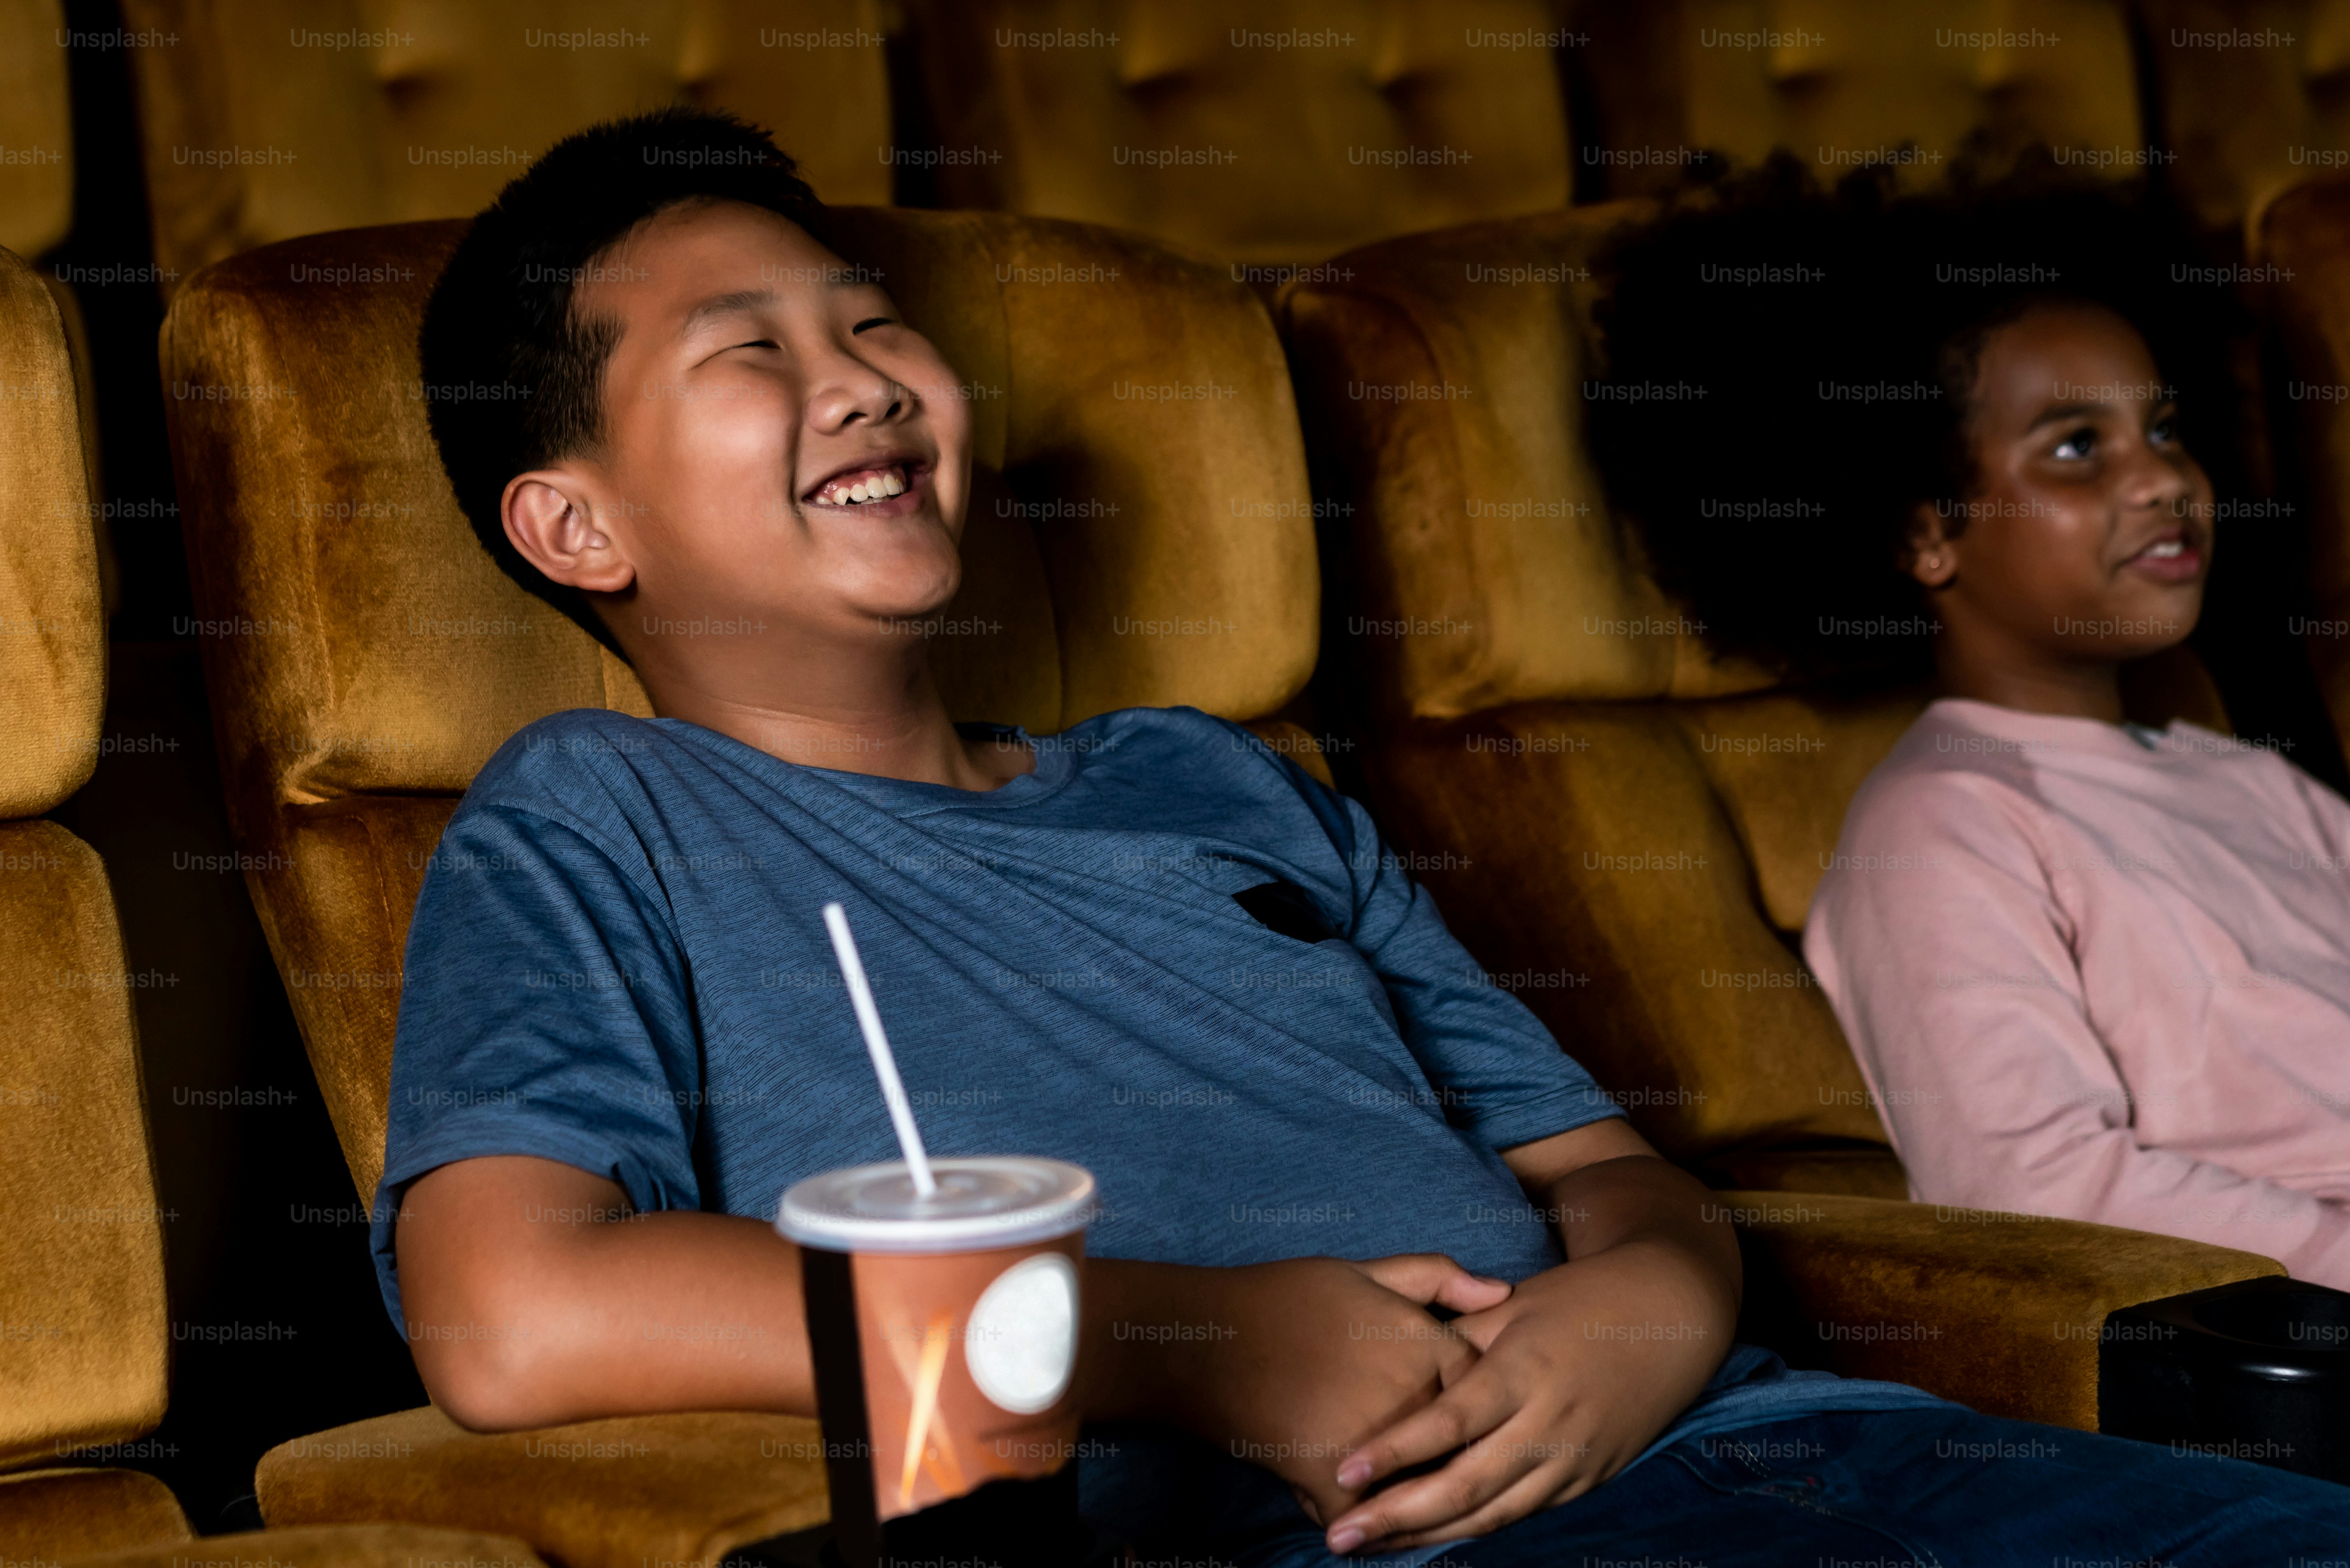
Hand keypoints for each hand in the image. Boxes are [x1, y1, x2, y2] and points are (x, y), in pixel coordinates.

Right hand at [1106, 1254, 1511, 1524]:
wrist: (1206, 1341)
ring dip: (1421, 1503)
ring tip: (1411, 1503)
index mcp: (1428, 1346)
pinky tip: (1360, 1524)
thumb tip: (1499, 1294)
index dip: (1477, 1404)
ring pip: (1423, 1493)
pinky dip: (1368, 1528)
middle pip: (1462, 1450)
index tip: (1467, 1416)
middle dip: (1457, 1461)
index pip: (1487, 1391)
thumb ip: (1435, 1277)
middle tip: (1450, 1470)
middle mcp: (1415, 1398)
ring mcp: (1378, 1446)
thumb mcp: (1362, 1270)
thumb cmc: (1283, 1298)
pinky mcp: (1336, 1483)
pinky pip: (1371, 1522)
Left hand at [1317, 1240, 1732, 1553]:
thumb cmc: (1579, 1300)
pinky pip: (1522, 1513)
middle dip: (1397, 1517)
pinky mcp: (1587, 1479)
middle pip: (1466, 1487)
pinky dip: (1473, 1528)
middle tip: (1340, 1535)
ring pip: (1493, 1515)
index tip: (1343, 1471)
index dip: (1394, 1452)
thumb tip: (1393, 1361)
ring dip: (1429, 1535)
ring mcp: (1573, 1459)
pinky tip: (1430, 1533)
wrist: (1671, 1317)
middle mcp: (1550, 1424)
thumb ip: (1455, 1335)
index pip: (1449, 1423)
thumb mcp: (1513, 1303)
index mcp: (1524, 1371)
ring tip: (1371, 1544)